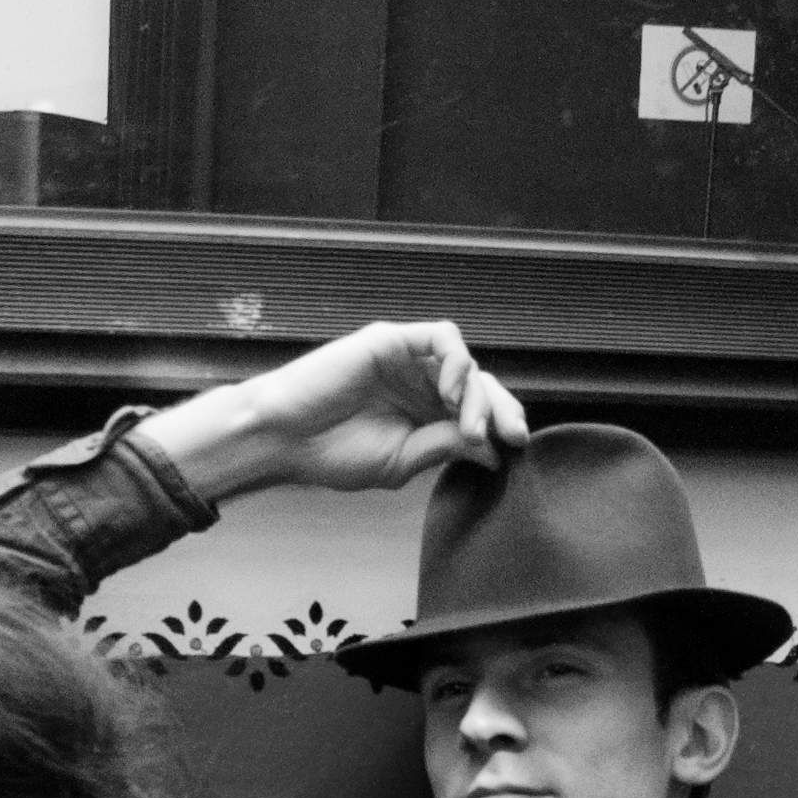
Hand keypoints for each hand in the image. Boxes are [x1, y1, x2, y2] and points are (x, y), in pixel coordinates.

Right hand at [142, 320, 531, 504]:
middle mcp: (420, 383)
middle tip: (510, 435)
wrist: (283, 437)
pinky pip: (442, 337)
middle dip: (502, 409)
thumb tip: (493, 450)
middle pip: (480, 385)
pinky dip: (457, 361)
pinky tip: (451, 393)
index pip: (476, 412)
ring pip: (466, 363)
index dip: (501, 424)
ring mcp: (407, 360)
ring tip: (467, 426)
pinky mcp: (392, 340)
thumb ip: (445, 447)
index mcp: (423, 414)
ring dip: (477, 394)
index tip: (514, 448)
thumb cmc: (329, 453)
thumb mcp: (401, 461)